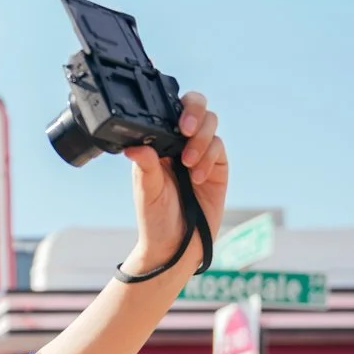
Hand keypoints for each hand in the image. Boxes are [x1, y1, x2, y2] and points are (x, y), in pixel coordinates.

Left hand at [123, 91, 228, 274]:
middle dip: (194, 112)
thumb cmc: (155, 218)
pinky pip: (219, 149)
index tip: (175, 122)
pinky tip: (198, 177)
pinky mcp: (218, 167)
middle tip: (185, 130)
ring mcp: (201, 153)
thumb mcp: (146, 192)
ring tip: (189, 164)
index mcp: (158, 143)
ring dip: (202, 140)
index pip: (170, 110)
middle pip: (196, 107)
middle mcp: (180, 143)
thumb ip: (145, 167)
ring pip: (211, 124)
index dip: (177, 107)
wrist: (175, 246)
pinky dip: (210, 158)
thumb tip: (133, 147)